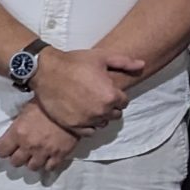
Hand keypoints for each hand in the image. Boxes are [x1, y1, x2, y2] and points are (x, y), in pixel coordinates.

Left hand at [0, 99, 80, 173]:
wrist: (72, 105)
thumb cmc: (47, 103)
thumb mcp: (27, 109)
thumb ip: (18, 124)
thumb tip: (11, 132)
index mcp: (18, 132)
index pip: (1, 150)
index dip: (1, 149)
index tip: (3, 147)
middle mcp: (29, 145)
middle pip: (15, 162)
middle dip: (16, 157)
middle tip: (20, 151)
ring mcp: (44, 152)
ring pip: (32, 167)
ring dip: (32, 162)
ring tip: (34, 156)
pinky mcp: (59, 155)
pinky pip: (49, 168)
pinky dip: (48, 164)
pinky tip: (48, 158)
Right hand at [30, 44, 144, 135]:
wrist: (47, 70)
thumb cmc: (74, 62)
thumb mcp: (102, 57)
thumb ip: (124, 62)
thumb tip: (142, 65)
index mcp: (110, 96)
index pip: (124, 102)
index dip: (117, 95)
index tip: (108, 89)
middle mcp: (100, 111)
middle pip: (114, 115)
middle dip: (110, 107)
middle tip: (98, 96)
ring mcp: (86, 120)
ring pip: (102, 124)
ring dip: (99, 117)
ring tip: (90, 104)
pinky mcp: (73, 126)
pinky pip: (88, 132)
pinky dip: (88, 125)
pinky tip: (83, 114)